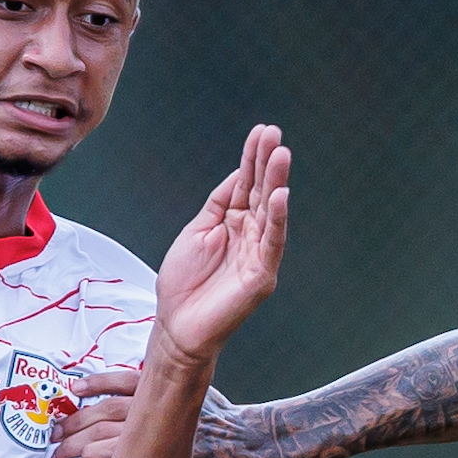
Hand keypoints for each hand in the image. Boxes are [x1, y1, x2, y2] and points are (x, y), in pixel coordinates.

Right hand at [59, 364, 240, 457]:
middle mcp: (161, 428)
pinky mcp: (164, 385)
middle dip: (73, 442)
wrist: (254, 443)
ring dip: (79, 417)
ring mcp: (161, 403)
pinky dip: (100, 381)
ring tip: (58, 431)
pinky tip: (77, 389)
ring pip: (109, 406)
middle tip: (55, 455)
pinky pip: (126, 379)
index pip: (113, 455)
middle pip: (104, 430)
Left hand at [149, 124, 288, 375]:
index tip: (262, 132)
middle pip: (261, 193)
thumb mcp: (198, 231)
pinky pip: (272, 243)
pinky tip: (280, 195)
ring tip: (281, 154)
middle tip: (274, 134)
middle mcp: (250, 235)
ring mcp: (258, 254)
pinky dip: (278, 220)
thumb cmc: (183, 283)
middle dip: (267, 162)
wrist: (176, 326)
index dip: (252, 159)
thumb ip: (219, 204)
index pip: (246, 185)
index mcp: (233, 223)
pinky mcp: (261, 276)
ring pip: (270, 212)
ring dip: (276, 182)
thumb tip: (238, 175)